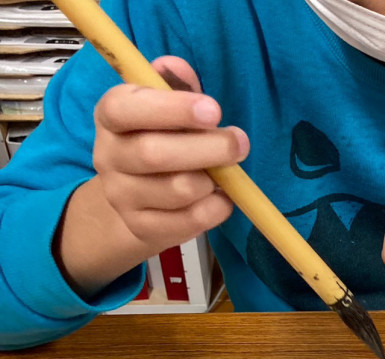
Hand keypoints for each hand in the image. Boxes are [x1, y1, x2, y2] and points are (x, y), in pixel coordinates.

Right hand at [56, 57, 248, 297]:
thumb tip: (178, 68)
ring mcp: (122, 196)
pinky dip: (216, 209)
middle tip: (239, 144)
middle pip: (154, 153)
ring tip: (225, 173)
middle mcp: (108, 156)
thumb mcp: (161, 105)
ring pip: (177, 190)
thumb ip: (173, 84)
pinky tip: (222, 197)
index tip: (214, 110)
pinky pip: (189, 221)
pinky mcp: (143, 228)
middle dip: (206, 148)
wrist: (136, 201)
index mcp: (110, 116)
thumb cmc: (158, 139)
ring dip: (212, 181)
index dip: (172, 109)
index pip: (126, 109)